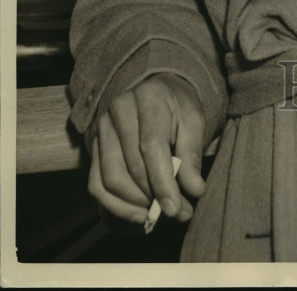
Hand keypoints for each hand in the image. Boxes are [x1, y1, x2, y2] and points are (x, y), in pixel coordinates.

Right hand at [88, 73, 206, 226]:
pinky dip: (116, 206)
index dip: (162, 181)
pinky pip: (96, 185)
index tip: (175, 208)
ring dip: (133, 205)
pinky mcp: (93, 147)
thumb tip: (194, 189)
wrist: (156, 93)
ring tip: (157, 213)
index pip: (151, 145)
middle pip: (130, 165)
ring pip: (109, 179)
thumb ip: (193, 153)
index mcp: (149, 98)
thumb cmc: (177, 108)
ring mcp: (101, 129)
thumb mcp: (194, 120)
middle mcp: (119, 110)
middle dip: (152, 196)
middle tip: (176, 213)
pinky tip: (138, 213)